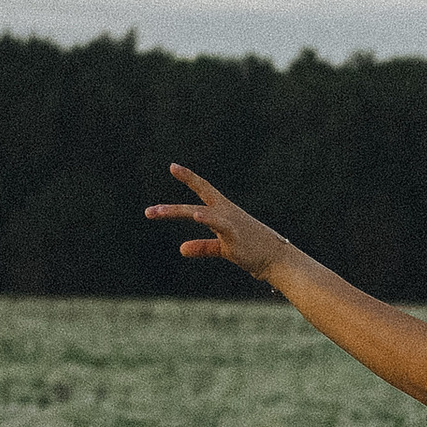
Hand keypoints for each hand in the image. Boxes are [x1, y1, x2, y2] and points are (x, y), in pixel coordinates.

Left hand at [147, 164, 295, 283]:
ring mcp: (229, 223)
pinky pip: (219, 225)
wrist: (278, 260)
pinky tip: (197, 215)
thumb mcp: (224, 248)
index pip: (204, 190)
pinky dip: (207, 219)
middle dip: (170, 209)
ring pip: (198, 214)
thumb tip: (181, 249)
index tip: (173, 166)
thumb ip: (203, 246)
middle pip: (193, 205)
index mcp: (224, 212)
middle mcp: (225, 213)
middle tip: (148, 212)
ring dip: (175, 212)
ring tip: (155, 213)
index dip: (189, 177)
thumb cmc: (254, 252)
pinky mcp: (235, 235)